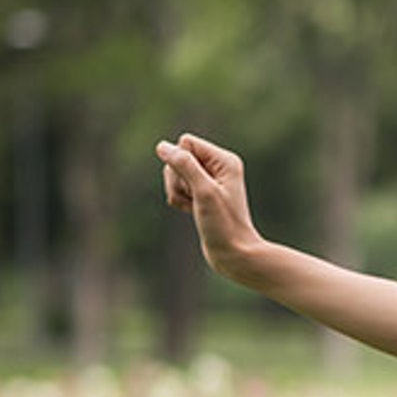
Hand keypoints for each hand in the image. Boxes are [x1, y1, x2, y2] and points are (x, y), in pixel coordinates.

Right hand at [155, 133, 263, 284]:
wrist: (234, 253)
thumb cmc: (223, 224)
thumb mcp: (203, 191)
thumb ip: (185, 166)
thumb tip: (163, 146)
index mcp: (225, 160)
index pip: (186, 142)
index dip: (182, 163)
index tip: (197, 186)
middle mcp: (218, 167)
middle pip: (177, 158)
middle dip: (177, 180)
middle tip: (196, 199)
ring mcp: (210, 181)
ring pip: (174, 173)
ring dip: (177, 192)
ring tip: (195, 208)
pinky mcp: (201, 194)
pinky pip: (176, 188)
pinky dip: (179, 200)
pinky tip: (193, 212)